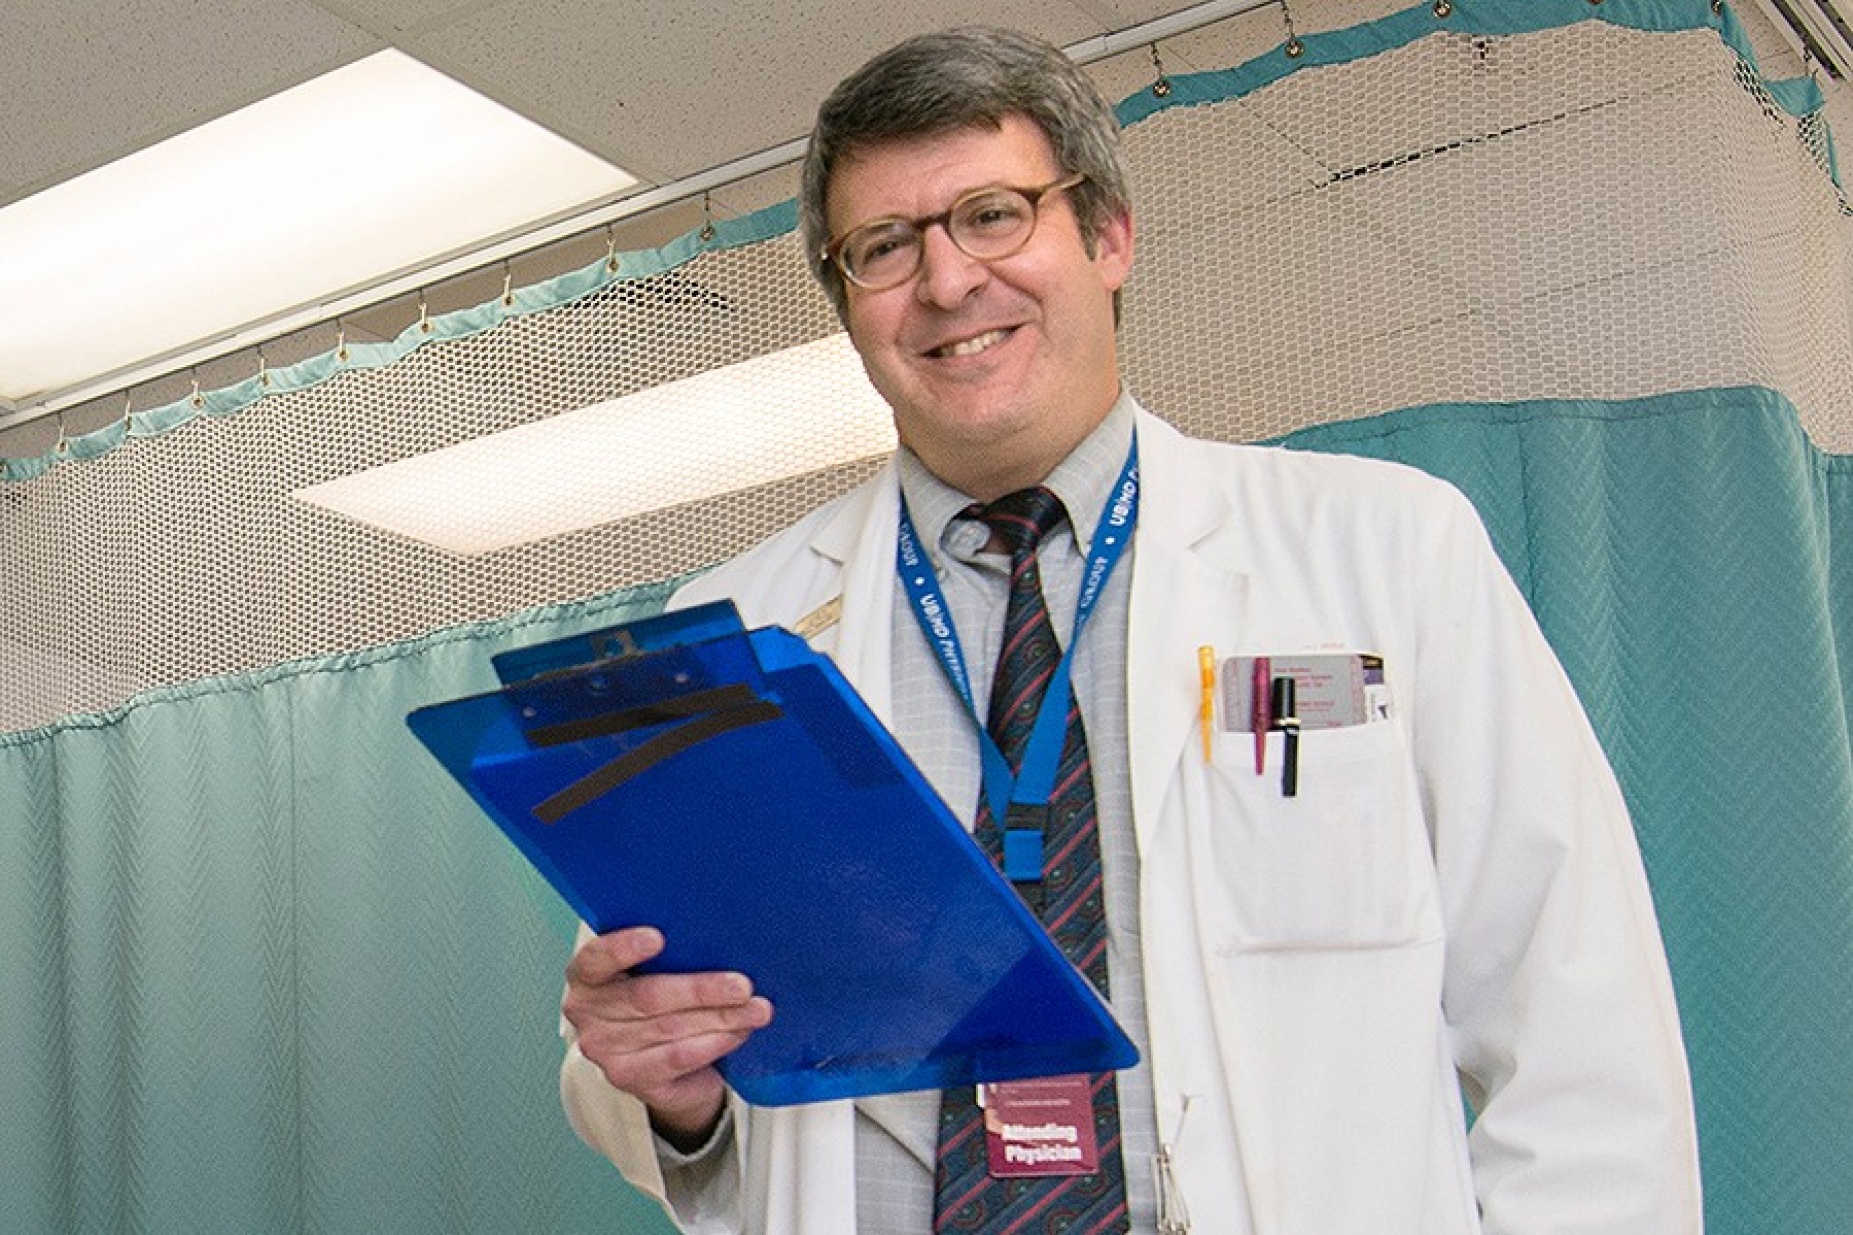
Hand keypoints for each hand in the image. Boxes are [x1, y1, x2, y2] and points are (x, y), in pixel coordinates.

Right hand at [562, 926, 772, 1147]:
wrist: (659, 1061)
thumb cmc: (659, 998)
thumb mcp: (656, 969)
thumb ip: (672, 954)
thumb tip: (719, 940)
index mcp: (588, 975)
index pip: (596, 958)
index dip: (624, 947)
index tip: (658, 937)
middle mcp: (588, 1013)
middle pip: (648, 997)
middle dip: (702, 989)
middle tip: (742, 985)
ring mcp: (606, 1050)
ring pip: (671, 1028)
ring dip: (721, 1018)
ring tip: (755, 1010)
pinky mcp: (630, 1077)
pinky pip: (679, 1057)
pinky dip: (714, 1043)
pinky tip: (737, 1033)